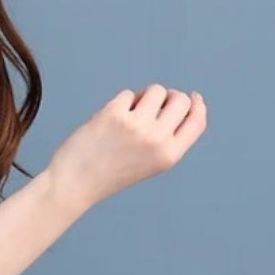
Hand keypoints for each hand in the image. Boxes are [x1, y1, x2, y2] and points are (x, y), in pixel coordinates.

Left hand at [50, 85, 206, 210]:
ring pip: (156, 91)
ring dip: (145, 96)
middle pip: (180, 100)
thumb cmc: (110, 173)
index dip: (198, 106)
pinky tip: (110, 120)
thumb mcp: (149, 163)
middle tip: (154, 105)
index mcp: (169, 156)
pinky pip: (128, 94)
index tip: (194, 96)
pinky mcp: (114, 114)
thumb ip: (167, 138)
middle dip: (170, 97)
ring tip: (130, 114)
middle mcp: (157, 140)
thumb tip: (177, 100)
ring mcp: (136, 125)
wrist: (75, 183)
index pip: (197, 122)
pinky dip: (121, 103)